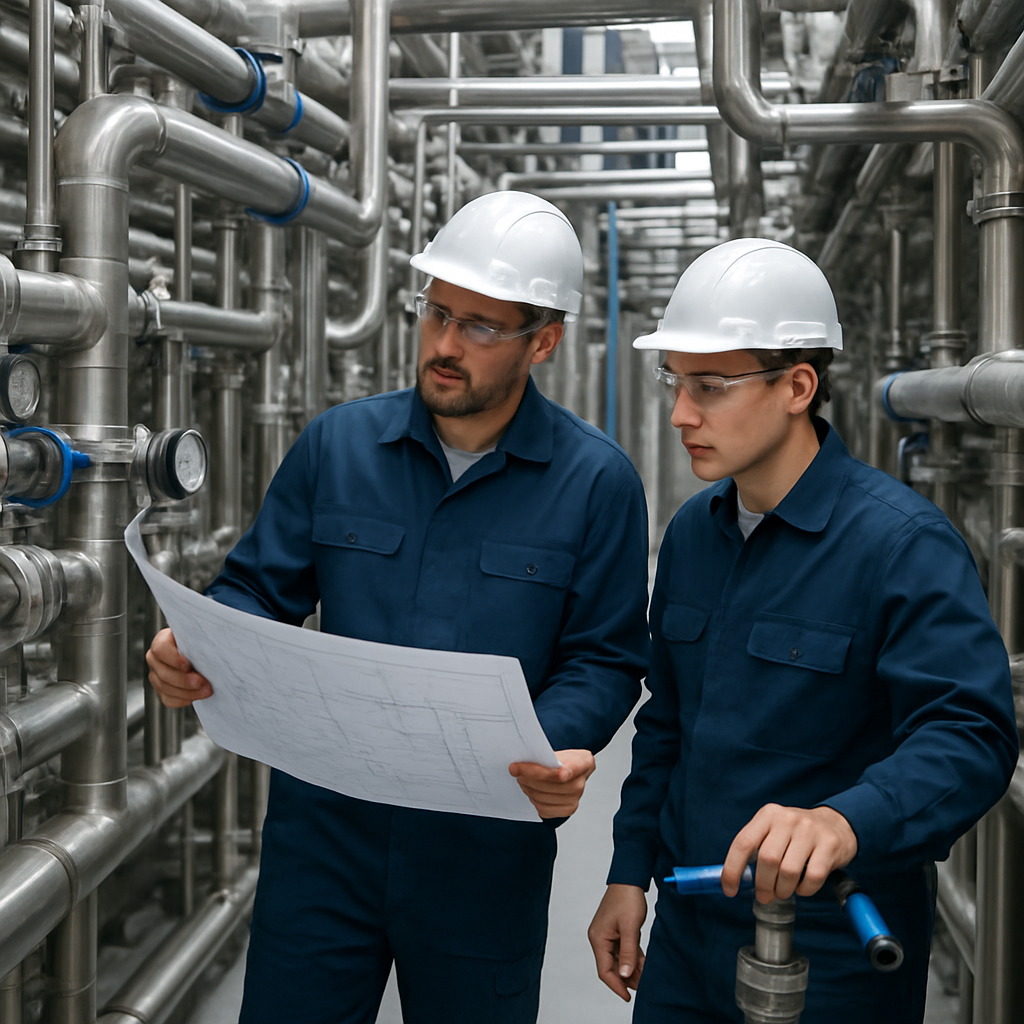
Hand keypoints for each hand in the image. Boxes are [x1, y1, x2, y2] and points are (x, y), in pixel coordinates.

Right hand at [145, 627, 212, 707]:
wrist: (201, 653)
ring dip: (188, 692)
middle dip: (185, 680)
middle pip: (163, 673)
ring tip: (206, 690)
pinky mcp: (162, 689)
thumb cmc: (200, 642)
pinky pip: (168, 699)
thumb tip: (212, 645)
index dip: (173, 659)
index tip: (189, 665)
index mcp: (162, 641)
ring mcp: (156, 675)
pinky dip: (183, 700)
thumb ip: (200, 639)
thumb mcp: (199, 636)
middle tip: (204, 682)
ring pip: (165, 688)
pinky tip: (196, 696)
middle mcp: (155, 658)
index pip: (160, 649)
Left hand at [508, 748, 595, 817]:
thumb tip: (519, 763)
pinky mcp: (567, 810)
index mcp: (583, 762)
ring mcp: (575, 799)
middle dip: (529, 777)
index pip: (566, 769)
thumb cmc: (564, 761)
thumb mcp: (559, 751)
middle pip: (550, 783)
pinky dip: (533, 800)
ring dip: (528, 787)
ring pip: (543, 796)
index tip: (522, 769)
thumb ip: (544, 756)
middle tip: (515, 770)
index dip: (547, 772)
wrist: (572, 772)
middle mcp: (580, 783)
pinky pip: (544, 809)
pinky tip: (530, 790)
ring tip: (521, 779)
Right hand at [588, 884, 646, 1001]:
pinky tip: (642, 964)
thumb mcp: (630, 928)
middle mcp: (600, 938)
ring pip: (618, 959)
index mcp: (598, 938)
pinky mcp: (615, 930)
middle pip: (611, 966)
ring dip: (631, 968)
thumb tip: (625, 975)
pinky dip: (632, 957)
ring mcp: (607, 934)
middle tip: (642, 986)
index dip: (616, 985)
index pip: (605, 970)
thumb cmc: (627, 899)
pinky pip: (623, 949)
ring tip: (644, 977)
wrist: (629, 879)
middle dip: (626, 978)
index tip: (628, 996)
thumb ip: (628, 953)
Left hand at [722, 803, 857, 902]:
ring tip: (783, 891)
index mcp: (768, 815)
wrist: (835, 824)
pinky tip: (802, 887)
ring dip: (783, 890)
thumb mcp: (773, 831)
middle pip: (767, 860)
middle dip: (763, 885)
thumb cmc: (797, 833)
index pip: (743, 843)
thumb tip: (736, 877)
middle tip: (764, 896)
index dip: (732, 869)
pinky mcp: (829, 845)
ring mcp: (809, 831)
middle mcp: (787, 819)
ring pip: (788, 871)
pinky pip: (812, 877)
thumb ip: (756, 848)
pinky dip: (804, 890)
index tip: (730, 889)